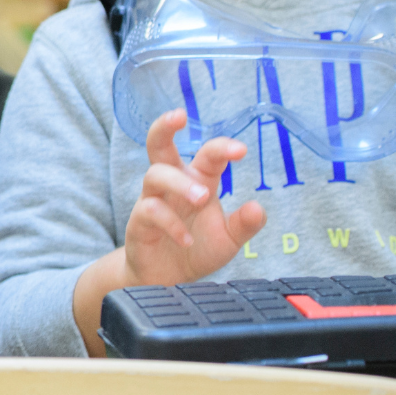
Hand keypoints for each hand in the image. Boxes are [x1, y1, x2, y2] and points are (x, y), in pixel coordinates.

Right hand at [123, 110, 266, 285]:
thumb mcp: (229, 239)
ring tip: (203, 198)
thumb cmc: (197, 248)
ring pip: (155, 174)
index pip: (208, 155)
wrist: (167, 279)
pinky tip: (188, 239)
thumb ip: (244, 224)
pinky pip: (149, 211)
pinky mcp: (138, 223)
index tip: (241, 150)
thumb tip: (257, 207)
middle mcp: (173, 185)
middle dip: (165, 126)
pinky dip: (171, 224)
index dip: (223, 148)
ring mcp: (153, 201)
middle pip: (159, 145)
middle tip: (180, 115)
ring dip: (180, 182)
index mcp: (197, 180)